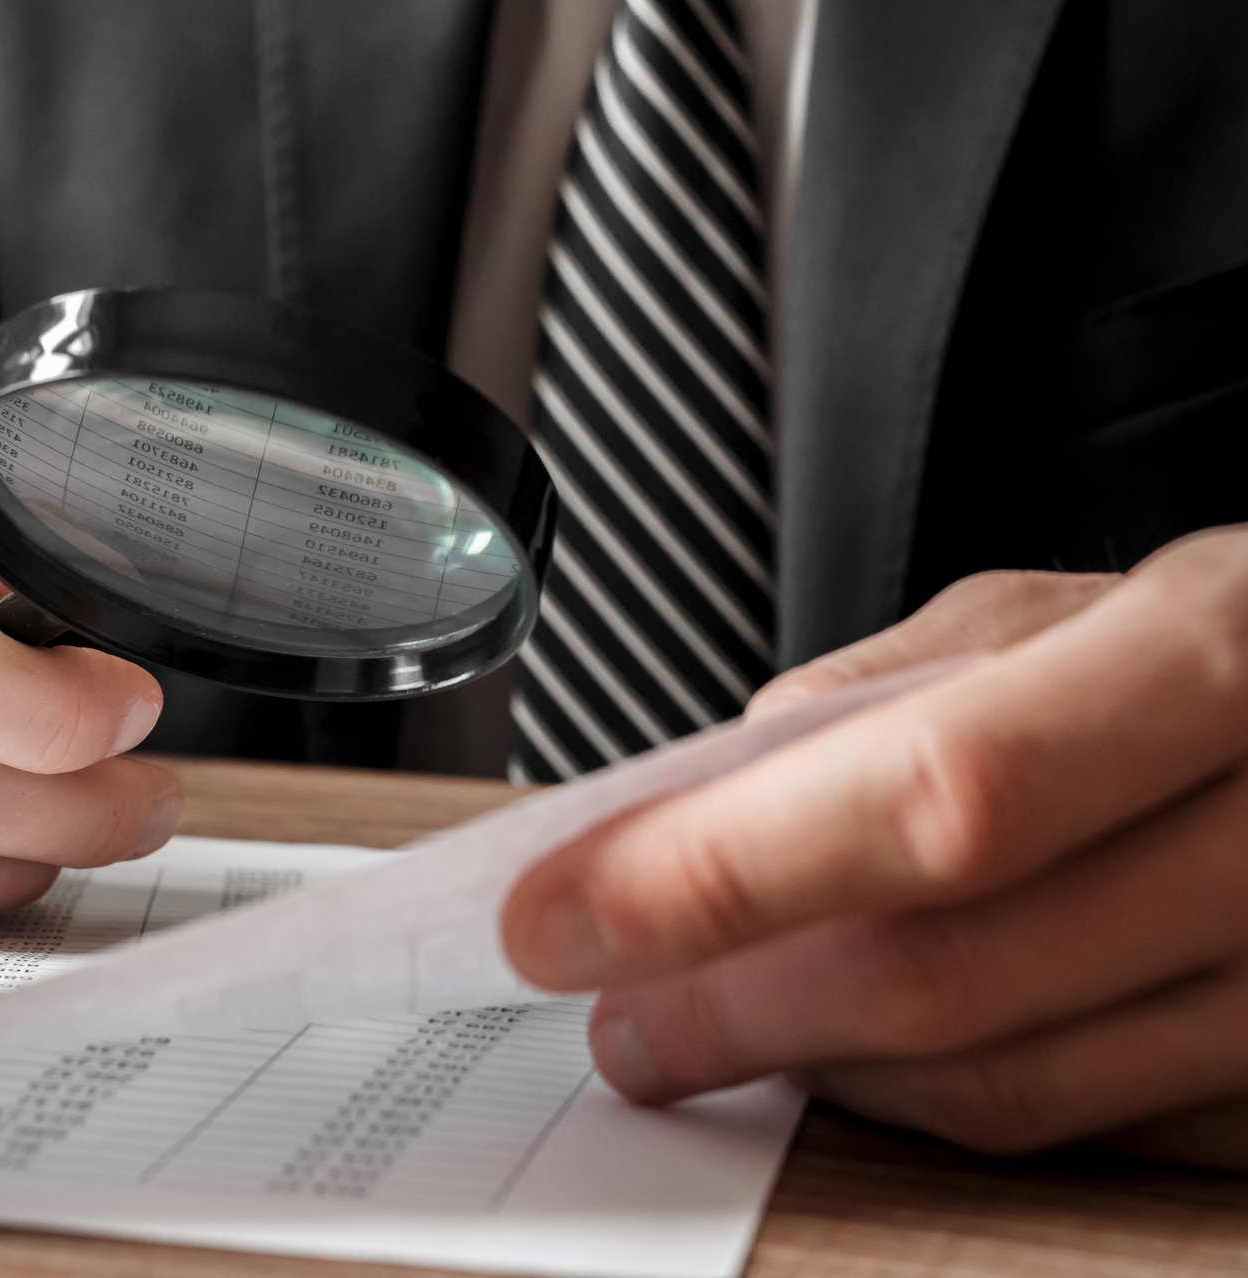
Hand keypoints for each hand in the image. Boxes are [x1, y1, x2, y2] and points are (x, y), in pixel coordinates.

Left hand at [499, 531, 1247, 1171]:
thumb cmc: (1243, 651)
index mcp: (1216, 661)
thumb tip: (718, 791)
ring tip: (700, 1033)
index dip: (721, 873)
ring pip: (1012, 1085)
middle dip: (729, 1005)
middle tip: (611, 1009)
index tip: (562, 912)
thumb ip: (903, 687)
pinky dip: (941, 1108)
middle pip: (949, 971)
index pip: (930, 797)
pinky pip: (1092, 1134)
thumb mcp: (1086, 606)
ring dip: (817, 1073)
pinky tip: (859, 1064)